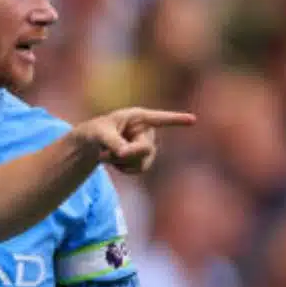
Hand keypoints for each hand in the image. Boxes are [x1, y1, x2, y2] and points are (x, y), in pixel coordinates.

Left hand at [73, 107, 195, 173]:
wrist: (92, 144)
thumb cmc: (95, 132)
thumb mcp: (99, 135)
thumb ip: (113, 143)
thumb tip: (126, 154)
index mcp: (138, 117)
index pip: (159, 119)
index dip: (176, 120)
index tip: (193, 120)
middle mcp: (147, 130)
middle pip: (145, 149)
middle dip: (125, 155)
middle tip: (103, 155)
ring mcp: (148, 145)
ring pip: (143, 162)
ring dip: (122, 162)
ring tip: (106, 154)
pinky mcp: (145, 158)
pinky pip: (139, 169)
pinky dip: (124, 169)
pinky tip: (115, 161)